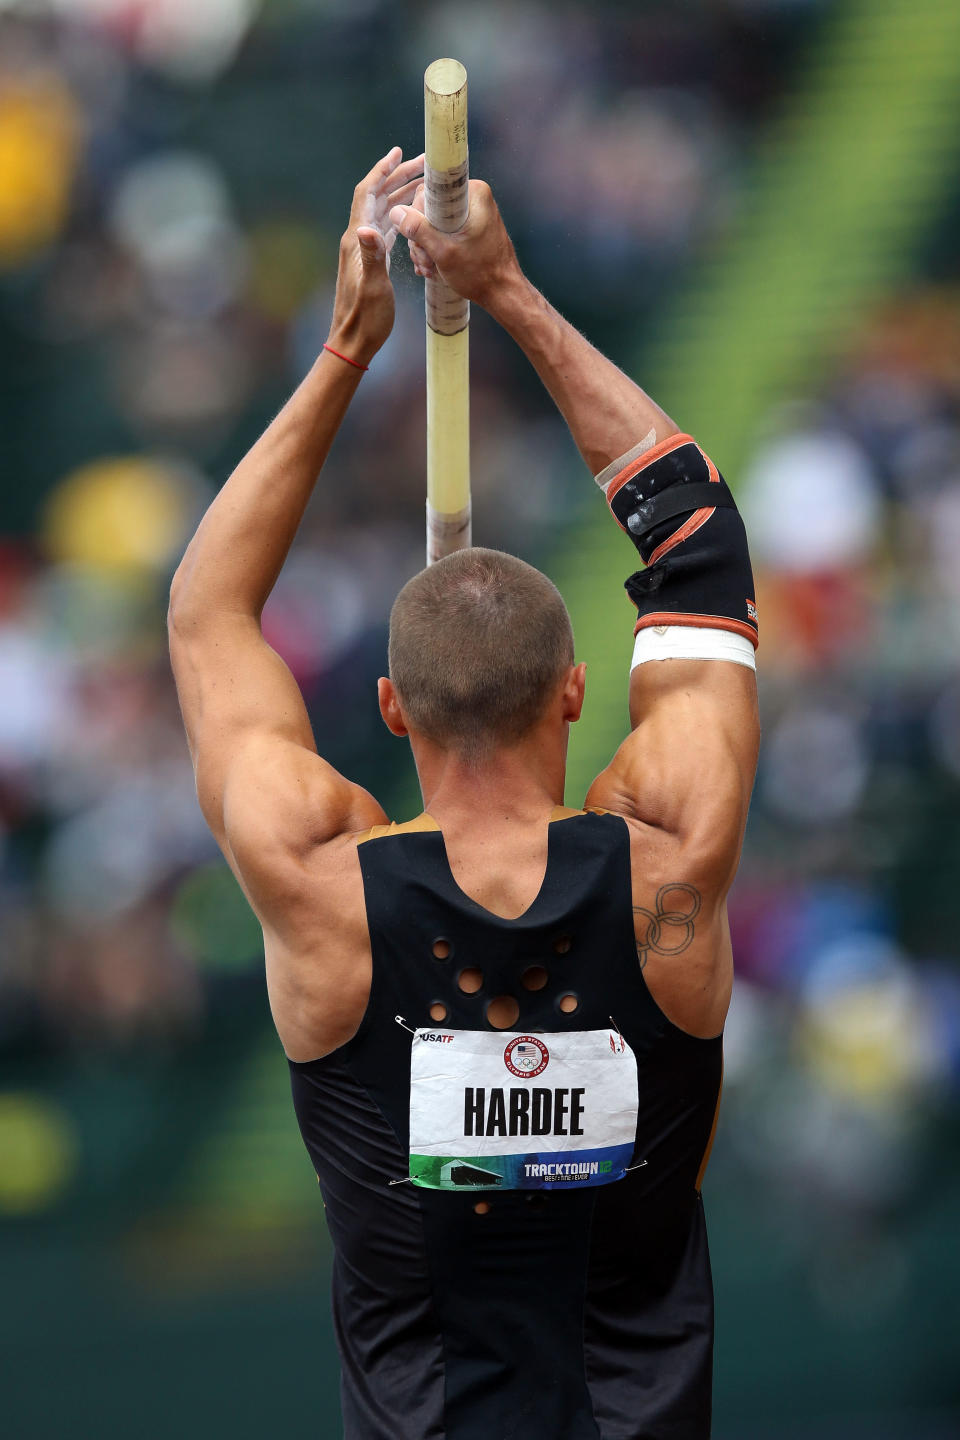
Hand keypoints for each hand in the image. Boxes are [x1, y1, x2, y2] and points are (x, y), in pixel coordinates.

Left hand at [327, 147, 424, 365]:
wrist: (353, 341)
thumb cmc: (366, 318)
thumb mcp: (374, 287)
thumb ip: (373, 256)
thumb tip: (368, 228)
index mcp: (358, 239)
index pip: (368, 193)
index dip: (382, 170)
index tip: (399, 152)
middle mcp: (358, 238)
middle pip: (378, 196)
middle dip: (398, 176)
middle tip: (424, 163)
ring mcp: (364, 248)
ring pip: (384, 210)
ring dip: (402, 193)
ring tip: (425, 181)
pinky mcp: (372, 259)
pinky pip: (387, 227)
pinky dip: (401, 214)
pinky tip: (414, 211)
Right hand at [389, 179, 522, 310]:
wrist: (503, 293)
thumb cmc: (481, 274)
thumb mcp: (443, 252)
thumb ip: (418, 229)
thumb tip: (396, 212)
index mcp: (473, 193)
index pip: (429, 191)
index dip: (418, 216)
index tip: (421, 240)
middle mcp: (473, 198)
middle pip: (430, 209)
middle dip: (422, 237)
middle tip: (426, 260)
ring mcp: (472, 213)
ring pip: (434, 223)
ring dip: (427, 247)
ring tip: (430, 267)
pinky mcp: (470, 227)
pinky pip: (445, 231)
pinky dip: (437, 248)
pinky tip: (433, 266)